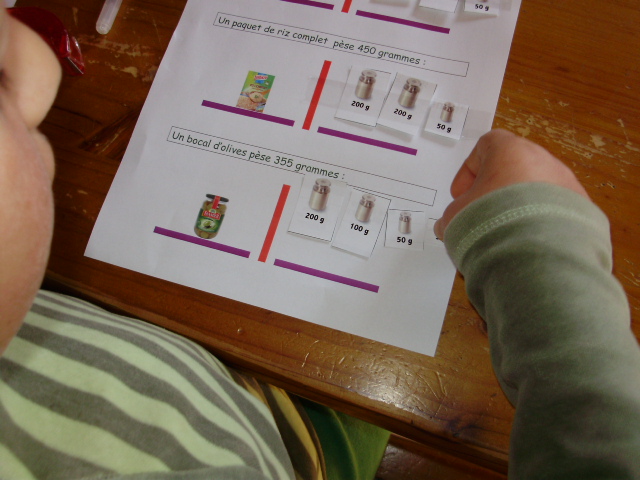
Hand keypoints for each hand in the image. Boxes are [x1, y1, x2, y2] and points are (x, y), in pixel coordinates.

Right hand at [434, 129, 588, 239]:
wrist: (535, 250)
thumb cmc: (493, 221)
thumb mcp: (455, 215)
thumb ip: (452, 214)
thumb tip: (450, 224)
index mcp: (509, 150)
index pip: (485, 145)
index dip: (469, 170)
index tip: (461, 192)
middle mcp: (542, 160)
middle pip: (513, 167)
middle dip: (494, 190)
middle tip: (481, 212)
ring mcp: (564, 183)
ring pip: (535, 190)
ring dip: (517, 206)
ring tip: (502, 232)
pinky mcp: (580, 209)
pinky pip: (553, 211)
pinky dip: (538, 223)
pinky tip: (524, 242)